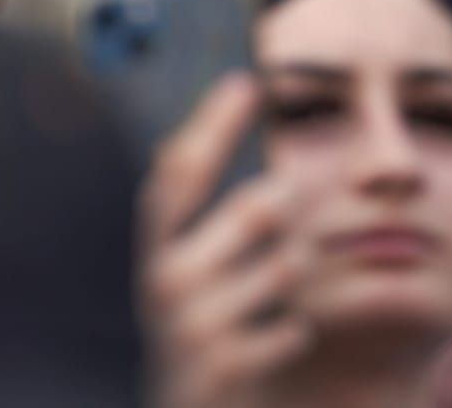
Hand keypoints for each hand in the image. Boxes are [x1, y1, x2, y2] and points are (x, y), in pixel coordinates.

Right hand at [142, 76, 310, 407]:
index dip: (212, 121)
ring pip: (288, 264)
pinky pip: (294, 325)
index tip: (246, 80)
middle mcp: (162, 282)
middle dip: (285, 200)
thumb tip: (236, 106)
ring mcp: (190, 329)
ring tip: (279, 285)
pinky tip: (275, 339)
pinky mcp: (222, 370)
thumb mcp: (189, 260)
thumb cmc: (199, 318)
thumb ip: (206, 199)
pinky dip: (294, 331)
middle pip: (253, 208)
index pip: (179, 169)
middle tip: (290, 202)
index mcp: (154, 245)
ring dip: (296, 269)